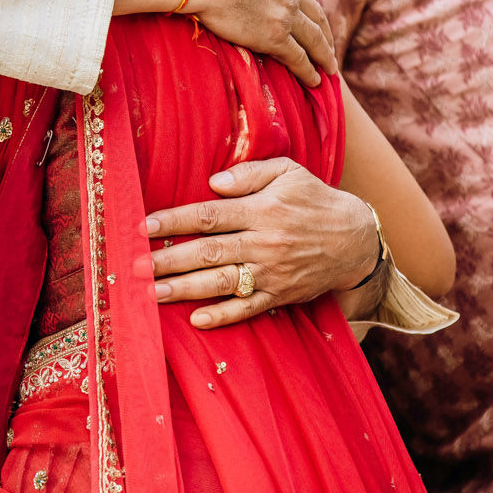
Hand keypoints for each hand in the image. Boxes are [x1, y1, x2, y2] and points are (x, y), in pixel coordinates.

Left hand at [142, 157, 378, 328]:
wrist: (356, 240)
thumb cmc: (315, 200)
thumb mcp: (289, 172)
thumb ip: (250, 174)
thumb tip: (213, 183)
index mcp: (262, 210)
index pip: (209, 215)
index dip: (175, 221)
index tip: (144, 226)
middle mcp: (264, 243)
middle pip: (208, 252)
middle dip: (169, 259)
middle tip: (136, 266)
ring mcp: (272, 272)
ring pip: (222, 282)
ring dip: (185, 289)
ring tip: (153, 293)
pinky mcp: (281, 295)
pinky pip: (248, 308)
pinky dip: (223, 316)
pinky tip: (197, 320)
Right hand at [187, 0, 335, 86]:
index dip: (303, 0)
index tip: (306, 11)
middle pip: (314, 13)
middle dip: (324, 30)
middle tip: (329, 44)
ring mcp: (284, 13)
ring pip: (314, 37)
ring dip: (324, 54)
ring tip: (329, 68)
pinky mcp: (275, 36)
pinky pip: (298, 58)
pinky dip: (309, 71)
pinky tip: (314, 81)